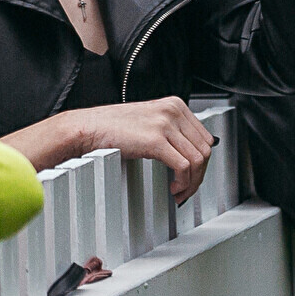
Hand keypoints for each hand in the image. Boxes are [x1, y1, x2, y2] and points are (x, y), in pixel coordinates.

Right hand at [55, 97, 213, 202]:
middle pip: (205, 149)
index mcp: (175, 105)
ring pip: (197, 160)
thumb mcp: (149, 122)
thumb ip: (170, 131)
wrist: (88, 128)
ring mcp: (165, 124)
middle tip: (188, 188)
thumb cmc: (112, 127)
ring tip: (179, 191)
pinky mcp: (156, 140)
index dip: (203, 161)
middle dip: (199, 174)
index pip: (205, 136)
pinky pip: (183, 166)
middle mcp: (173, 111)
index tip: (194, 175)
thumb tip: (189, 153)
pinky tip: (173, 188)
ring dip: (192, 182)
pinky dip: (182, 182)